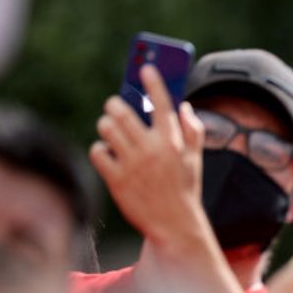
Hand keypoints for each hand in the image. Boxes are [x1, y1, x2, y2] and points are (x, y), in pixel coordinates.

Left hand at [89, 64, 205, 244]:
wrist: (174, 225)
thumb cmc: (185, 189)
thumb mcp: (195, 159)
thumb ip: (193, 129)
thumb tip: (184, 106)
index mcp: (172, 140)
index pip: (162, 102)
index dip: (153, 81)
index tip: (145, 68)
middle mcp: (151, 149)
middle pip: (122, 111)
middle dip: (115, 104)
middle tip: (115, 107)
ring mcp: (132, 164)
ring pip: (106, 128)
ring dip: (107, 125)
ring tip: (111, 130)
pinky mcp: (116, 179)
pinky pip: (98, 151)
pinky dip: (100, 149)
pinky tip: (108, 154)